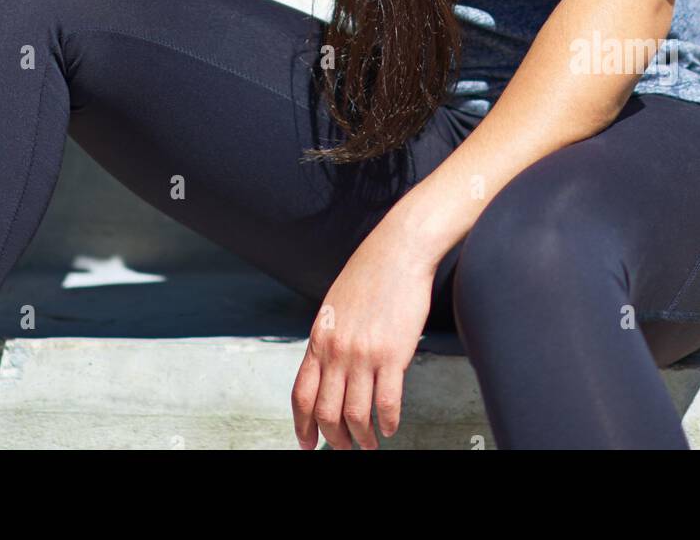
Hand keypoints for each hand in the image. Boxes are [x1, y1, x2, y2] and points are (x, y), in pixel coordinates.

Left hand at [291, 220, 437, 449]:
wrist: (398, 251)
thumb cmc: (370, 273)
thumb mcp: (334, 306)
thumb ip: (329, 339)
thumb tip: (328, 369)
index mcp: (319, 338)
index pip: (301, 394)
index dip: (302, 425)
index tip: (307, 443)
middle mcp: (336, 350)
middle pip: (326, 412)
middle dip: (334, 439)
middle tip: (344, 448)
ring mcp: (363, 354)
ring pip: (355, 415)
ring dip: (362, 438)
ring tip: (370, 443)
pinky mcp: (392, 355)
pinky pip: (387, 403)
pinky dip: (388, 422)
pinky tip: (391, 426)